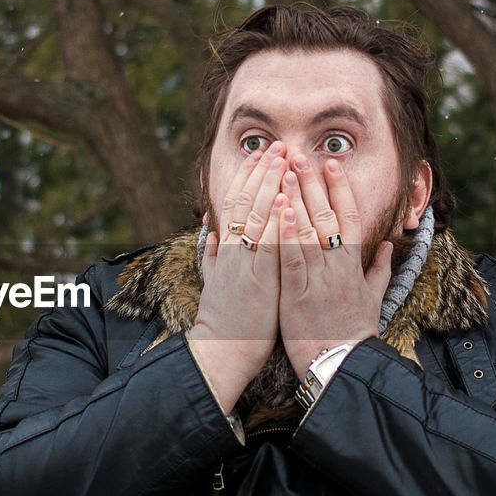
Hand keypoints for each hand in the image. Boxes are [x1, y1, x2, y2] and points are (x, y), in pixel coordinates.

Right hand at [187, 143, 287, 413]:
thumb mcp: (213, 282)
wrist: (221, 351)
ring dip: (272, 185)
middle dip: (263, 171)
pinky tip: (284, 201)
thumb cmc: (223, 321)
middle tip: (277, 144)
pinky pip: (270, 247)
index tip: (259, 154)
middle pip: (248, 202)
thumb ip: (213, 255)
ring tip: (283, 158)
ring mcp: (248, 265)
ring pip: (258, 217)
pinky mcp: (261, 282)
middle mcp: (235, 252)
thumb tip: (210, 231)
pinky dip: (277, 223)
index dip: (248, 177)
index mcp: (226, 250)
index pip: (236, 204)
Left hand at [277, 156, 392, 378]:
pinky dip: (286, 232)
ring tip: (282, 170)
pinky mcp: (298, 294)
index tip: (330, 163)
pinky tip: (279, 210)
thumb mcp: (373, 300)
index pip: (348, 216)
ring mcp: (318, 279)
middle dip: (312, 182)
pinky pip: (291, 258)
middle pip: (326, 215)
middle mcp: (337, 266)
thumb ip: (380, 270)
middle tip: (299, 153)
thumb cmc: (354, 334)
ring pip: (307, 230)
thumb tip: (388, 245)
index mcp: (353, 265)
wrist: (341, 366)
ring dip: (294, 197)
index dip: (339, 188)